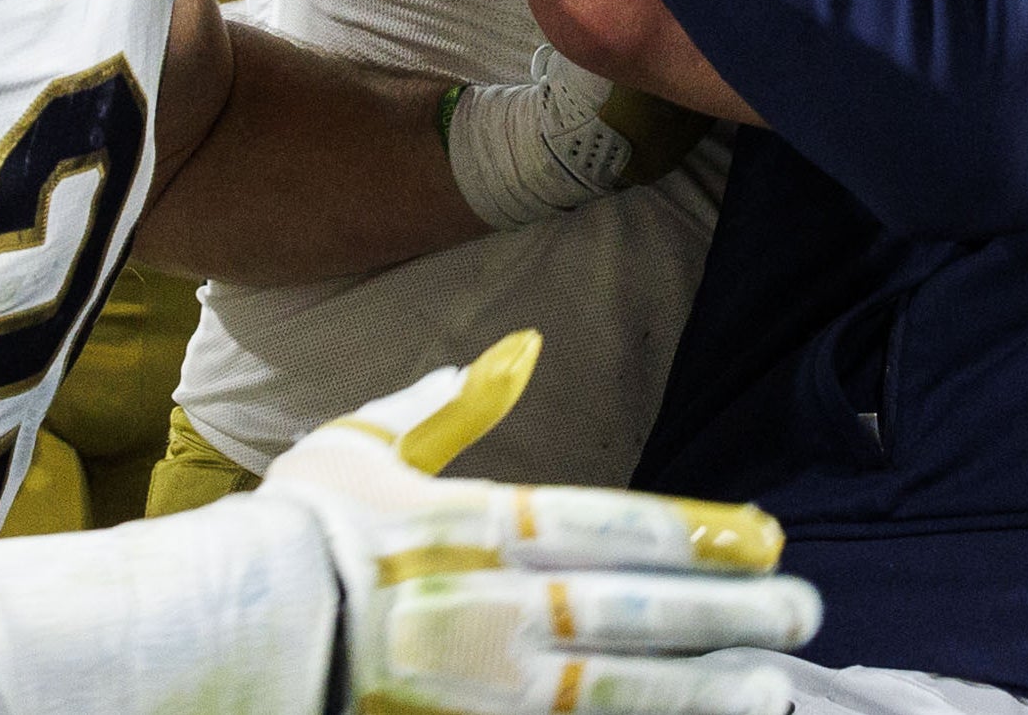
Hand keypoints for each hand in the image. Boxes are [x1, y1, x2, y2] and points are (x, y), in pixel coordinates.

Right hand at [259, 331, 820, 714]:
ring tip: (772, 690)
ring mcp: (484, 688)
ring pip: (617, 693)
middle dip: (729, 612)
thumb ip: (447, 404)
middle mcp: (492, 608)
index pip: (614, 527)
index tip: (765, 537)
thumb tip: (520, 348)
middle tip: (805, 609)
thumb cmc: (294, 538)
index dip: (698, 533)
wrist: (222, 643)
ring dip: (704, 690)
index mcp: (476, 528)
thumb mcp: (361, 450)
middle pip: (635, 610)